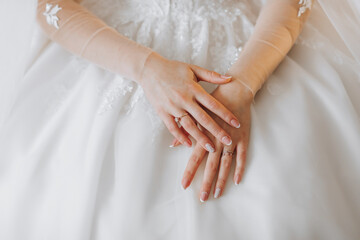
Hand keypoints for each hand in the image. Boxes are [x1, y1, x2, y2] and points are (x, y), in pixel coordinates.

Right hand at [139, 52, 241, 151]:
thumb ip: (211, 75)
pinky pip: (172, 127)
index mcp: (193, 89)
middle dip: (217, 131)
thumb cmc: (173, 68)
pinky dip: (180, 136)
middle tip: (228, 141)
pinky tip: (189, 144)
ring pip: (189, 126)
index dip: (226, 114)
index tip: (236, 124)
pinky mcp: (162, 112)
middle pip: (204, 118)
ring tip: (211, 148)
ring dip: (200, 138)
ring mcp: (173, 107)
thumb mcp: (193, 69)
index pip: (213, 104)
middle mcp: (184, 99)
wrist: (150, 69)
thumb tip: (229, 78)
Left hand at [172, 78, 252, 201]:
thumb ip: (184, 131)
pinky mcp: (243, 137)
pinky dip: (240, 168)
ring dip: (222, 180)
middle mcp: (217, 140)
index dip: (190, 172)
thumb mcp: (195, 114)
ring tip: (217, 194)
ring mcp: (231, 140)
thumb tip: (173, 144)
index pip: (195, 158)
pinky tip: (237, 180)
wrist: (233, 91)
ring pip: (226, 164)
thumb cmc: (211, 102)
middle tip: (202, 197)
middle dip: (206, 182)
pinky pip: (242, 155)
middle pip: (211, 165)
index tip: (184, 185)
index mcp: (204, 135)